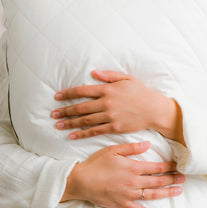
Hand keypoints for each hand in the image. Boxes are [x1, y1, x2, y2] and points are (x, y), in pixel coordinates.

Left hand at [51, 70, 184, 144]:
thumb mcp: (127, 78)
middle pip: (80, 108)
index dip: (68, 94)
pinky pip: (95, 131)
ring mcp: (110, 117)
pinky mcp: (114, 128)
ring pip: (85, 120)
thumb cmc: (140, 92)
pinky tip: (72, 135)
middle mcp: (106, 103)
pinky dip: (82, 134)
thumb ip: (109, 75)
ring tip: (58, 125)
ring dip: (70, 123)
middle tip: (53, 114)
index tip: (57, 97)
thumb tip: (93, 72)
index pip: (82, 91)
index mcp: (108, 90)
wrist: (154, 109)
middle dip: (65, 111)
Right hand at [60, 141, 184, 207]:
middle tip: (184, 177)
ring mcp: (130, 195)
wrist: (82, 181)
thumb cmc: (97, 163)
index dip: (169, 165)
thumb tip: (148, 144)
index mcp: (133, 167)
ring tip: (179, 190)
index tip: (178, 165)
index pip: (156, 166)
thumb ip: (132, 148)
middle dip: (172, 178)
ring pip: (153, 195)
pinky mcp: (123, 205)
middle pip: (158, 181)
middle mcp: (134, 182)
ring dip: (168, 192)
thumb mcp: (113, 150)